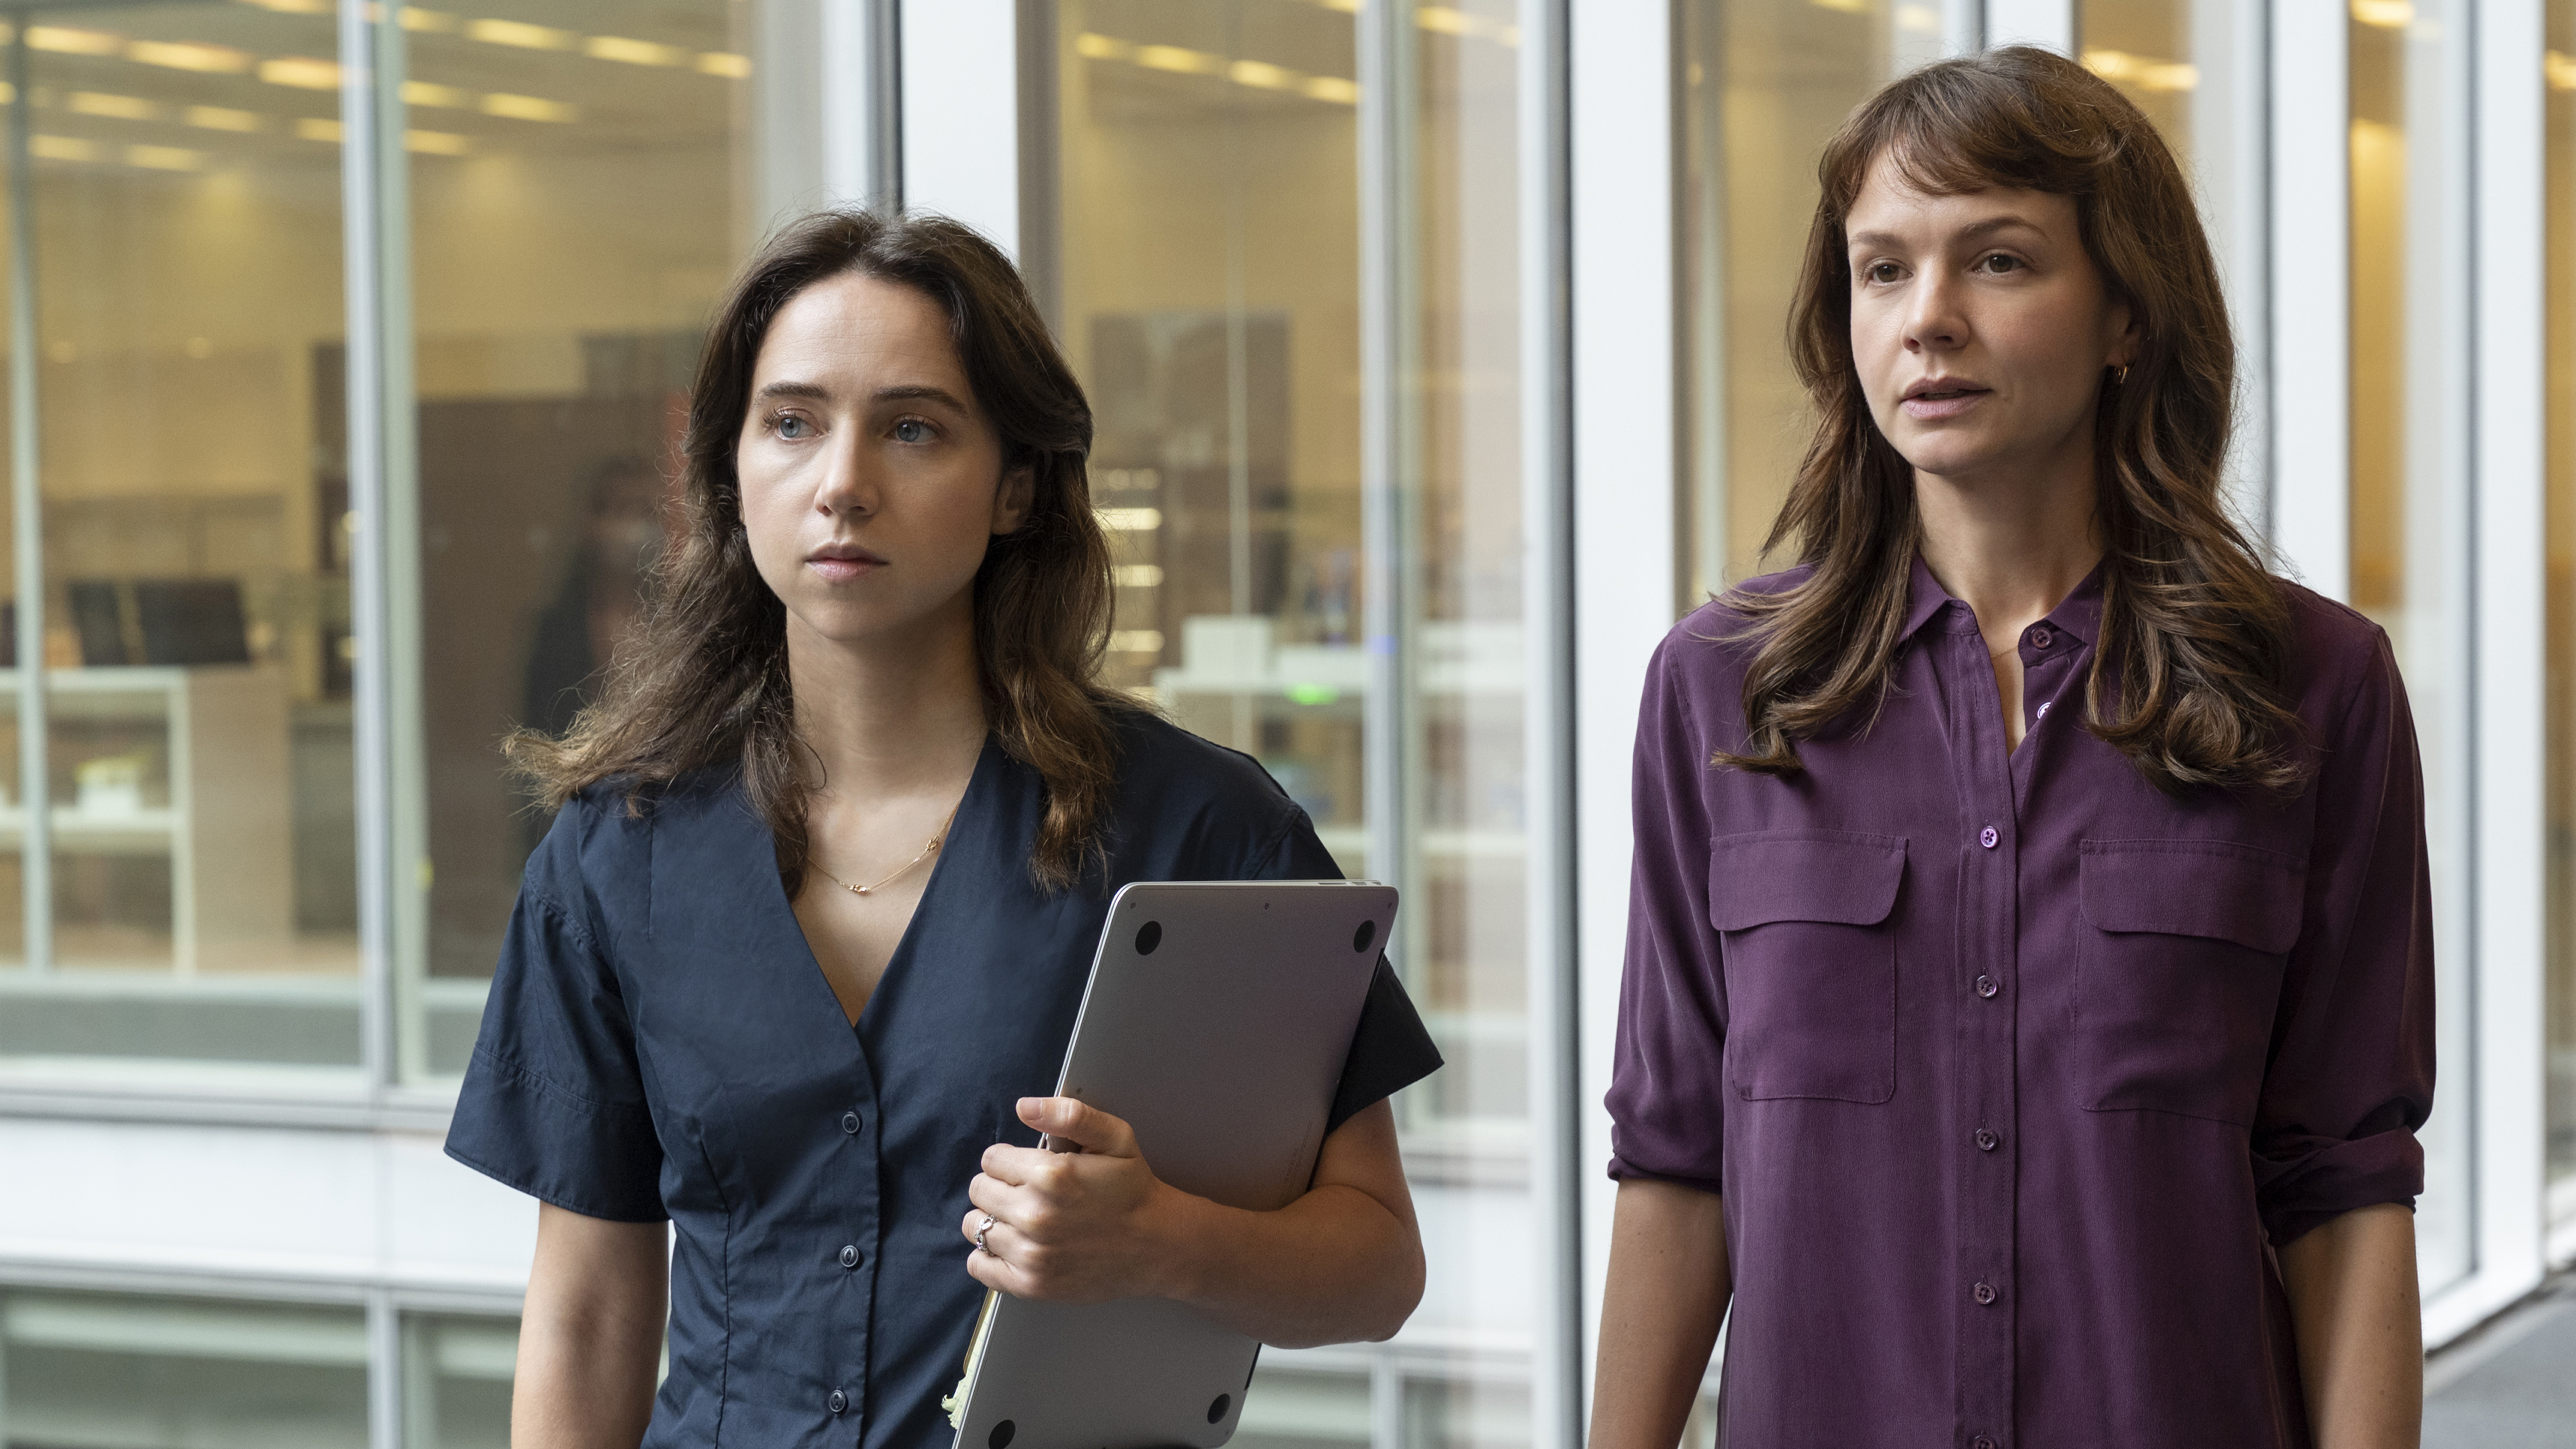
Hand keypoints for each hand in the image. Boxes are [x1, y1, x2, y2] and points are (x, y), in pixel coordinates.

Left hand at [962, 1097, 1185, 1303]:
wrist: (1157, 1245)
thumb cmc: (1133, 1189)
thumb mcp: (1115, 1137)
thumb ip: (1069, 1114)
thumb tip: (1023, 1107)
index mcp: (1050, 1175)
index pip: (991, 1159)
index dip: (1009, 1160)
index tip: (1029, 1168)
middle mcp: (1035, 1215)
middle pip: (979, 1190)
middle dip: (999, 1186)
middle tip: (1028, 1192)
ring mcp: (1031, 1254)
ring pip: (974, 1225)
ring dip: (992, 1218)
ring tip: (1021, 1218)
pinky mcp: (1030, 1285)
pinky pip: (978, 1266)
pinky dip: (987, 1255)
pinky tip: (1012, 1246)